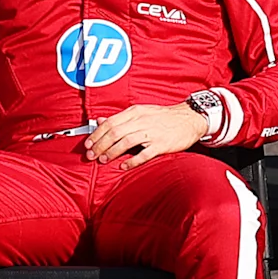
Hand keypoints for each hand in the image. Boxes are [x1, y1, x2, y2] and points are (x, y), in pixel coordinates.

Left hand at [86, 101, 214, 164]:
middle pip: (115, 133)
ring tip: (103, 160)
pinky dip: (132, 161)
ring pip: (126, 142)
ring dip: (112, 152)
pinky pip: (144, 154)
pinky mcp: (161, 144)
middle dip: (100, 145)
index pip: (110, 122)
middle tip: (91, 155)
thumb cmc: (164, 117)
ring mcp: (152, 132)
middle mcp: (142, 120)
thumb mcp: (141, 112)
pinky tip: (124, 166)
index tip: (88, 144)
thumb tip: (99, 121)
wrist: (189, 119)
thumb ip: (120, 118)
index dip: (96, 134)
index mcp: (135, 112)